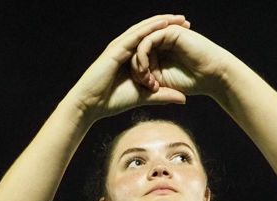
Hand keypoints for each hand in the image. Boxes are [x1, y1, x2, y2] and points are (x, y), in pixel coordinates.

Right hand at [65, 15, 191, 120]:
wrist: (90, 105)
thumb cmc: (112, 102)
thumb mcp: (144, 97)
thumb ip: (163, 95)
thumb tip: (184, 98)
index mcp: (130, 58)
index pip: (151, 42)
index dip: (168, 37)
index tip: (186, 35)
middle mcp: (125, 49)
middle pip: (149, 32)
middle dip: (168, 25)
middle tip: (186, 21)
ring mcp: (119, 47)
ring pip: (144, 30)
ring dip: (162, 22)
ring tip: (179, 19)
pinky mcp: (115, 50)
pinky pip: (135, 36)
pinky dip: (150, 28)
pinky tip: (164, 24)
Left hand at [130, 23, 233, 100]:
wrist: (212, 76)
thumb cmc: (191, 82)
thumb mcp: (162, 84)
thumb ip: (147, 81)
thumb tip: (130, 86)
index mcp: (157, 53)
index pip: (136, 59)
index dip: (135, 74)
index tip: (143, 91)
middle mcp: (159, 42)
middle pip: (135, 51)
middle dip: (135, 69)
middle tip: (144, 84)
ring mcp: (164, 35)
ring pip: (139, 45)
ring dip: (137, 63)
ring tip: (144, 78)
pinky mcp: (169, 31)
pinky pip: (148, 39)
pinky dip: (143, 54)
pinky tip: (145, 68)